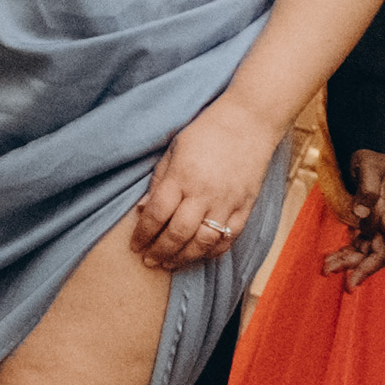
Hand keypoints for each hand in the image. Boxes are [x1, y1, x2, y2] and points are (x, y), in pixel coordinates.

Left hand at [127, 100, 277, 270]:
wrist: (249, 121)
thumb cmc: (207, 131)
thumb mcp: (174, 149)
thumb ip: (159, 180)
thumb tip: (144, 210)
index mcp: (182, 176)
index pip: (157, 214)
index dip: (143, 234)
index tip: (135, 245)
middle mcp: (204, 193)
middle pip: (178, 234)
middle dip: (159, 252)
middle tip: (148, 261)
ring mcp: (227, 202)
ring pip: (203, 243)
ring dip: (183, 258)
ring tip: (169, 264)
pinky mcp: (246, 207)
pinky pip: (229, 239)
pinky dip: (212, 251)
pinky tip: (199, 254)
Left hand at [325, 147, 384, 283]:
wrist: (370, 155)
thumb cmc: (372, 159)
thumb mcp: (369, 167)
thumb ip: (367, 189)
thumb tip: (361, 214)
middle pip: (380, 253)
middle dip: (366, 270)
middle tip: (349, 286)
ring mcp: (375, 227)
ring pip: (365, 254)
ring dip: (348, 265)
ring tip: (327, 271)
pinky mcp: (365, 227)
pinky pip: (355, 247)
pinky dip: (343, 255)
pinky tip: (329, 263)